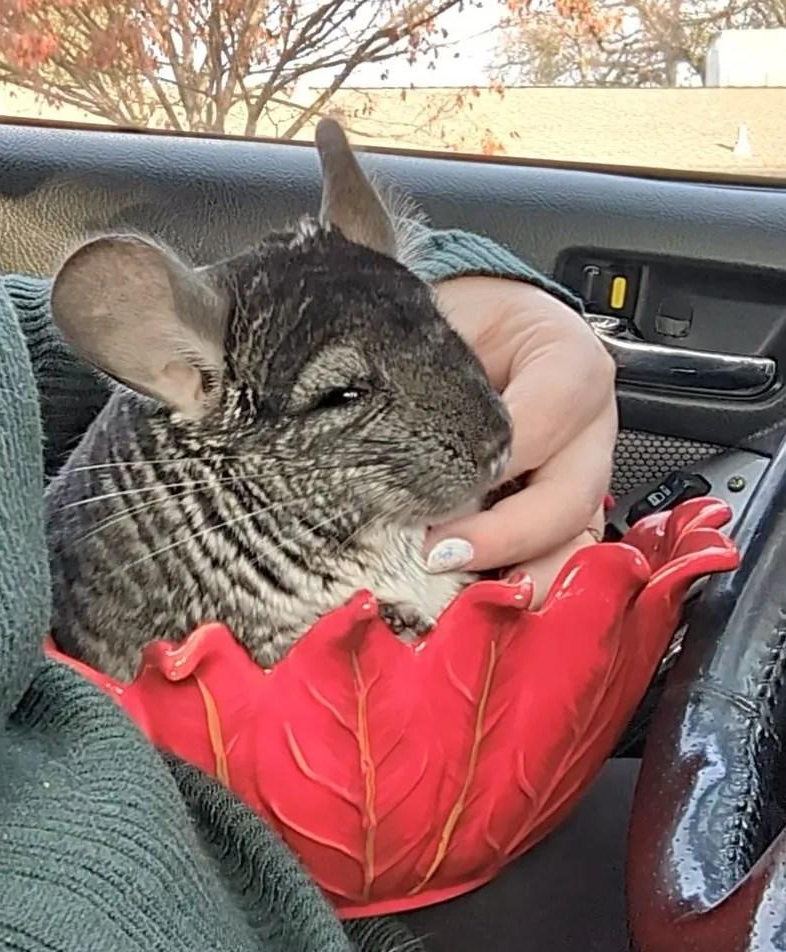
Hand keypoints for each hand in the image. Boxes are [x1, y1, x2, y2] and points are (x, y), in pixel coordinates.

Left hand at [424, 276, 617, 605]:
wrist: (471, 326)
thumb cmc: (458, 324)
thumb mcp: (443, 329)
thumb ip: (430, 382)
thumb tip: (385, 453)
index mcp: (570, 364)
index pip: (543, 420)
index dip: (487, 466)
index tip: (431, 499)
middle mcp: (591, 426)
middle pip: (571, 497)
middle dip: (504, 537)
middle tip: (436, 556)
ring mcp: (585, 475)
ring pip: (579, 542)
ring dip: (523, 577)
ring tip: (465, 599)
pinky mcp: (566, 512)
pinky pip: (561, 558)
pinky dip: (524, 586)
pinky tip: (481, 603)